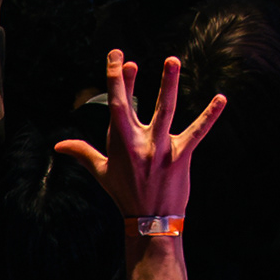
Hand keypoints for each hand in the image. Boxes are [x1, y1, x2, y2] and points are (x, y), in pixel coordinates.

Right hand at [53, 50, 225, 223]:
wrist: (150, 221)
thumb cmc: (125, 193)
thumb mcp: (101, 172)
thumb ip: (83, 152)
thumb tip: (58, 145)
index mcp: (120, 142)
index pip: (116, 105)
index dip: (118, 80)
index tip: (119, 58)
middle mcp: (137, 143)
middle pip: (130, 107)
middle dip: (127, 81)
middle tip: (129, 59)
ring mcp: (159, 149)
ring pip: (164, 111)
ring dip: (168, 85)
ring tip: (172, 60)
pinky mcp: (180, 156)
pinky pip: (197, 132)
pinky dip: (210, 115)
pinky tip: (221, 99)